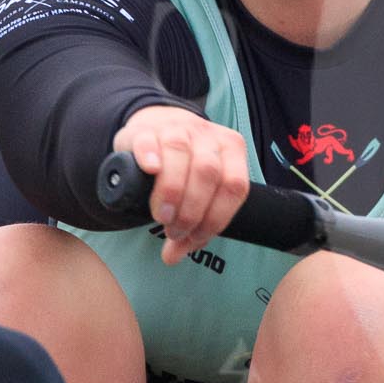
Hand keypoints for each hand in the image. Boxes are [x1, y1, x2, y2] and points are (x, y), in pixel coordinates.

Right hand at [112, 104, 250, 264]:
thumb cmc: (184, 164)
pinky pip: (150, 140)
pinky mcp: (147, 128)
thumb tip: (173, 257)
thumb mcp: (198, 187)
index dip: (216, 218)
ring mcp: (178, 128)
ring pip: (181, 155)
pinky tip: (149, 171)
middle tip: (174, 230)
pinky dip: (150, 157)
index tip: (194, 238)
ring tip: (161, 216)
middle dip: (191, 210)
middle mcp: (209, 137)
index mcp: (232, 150)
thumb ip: (194, 220)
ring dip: (171, 192)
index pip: (235, 187)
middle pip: (208, 173)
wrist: (156, 125)